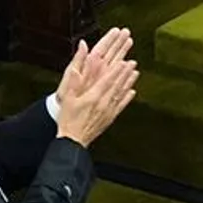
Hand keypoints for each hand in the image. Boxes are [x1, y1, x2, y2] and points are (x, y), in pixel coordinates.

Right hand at [54, 27, 137, 145]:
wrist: (72, 141)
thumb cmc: (68, 119)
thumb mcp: (67, 99)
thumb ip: (74, 81)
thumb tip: (76, 68)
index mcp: (93, 97)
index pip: (107, 81)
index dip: (116, 70)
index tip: (123, 61)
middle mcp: (103, 103)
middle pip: (117, 86)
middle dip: (125, 73)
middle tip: (133, 63)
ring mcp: (108, 111)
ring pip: (121, 94)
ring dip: (128, 83)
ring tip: (135, 73)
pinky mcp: (110, 118)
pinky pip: (120, 106)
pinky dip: (127, 98)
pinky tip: (132, 92)